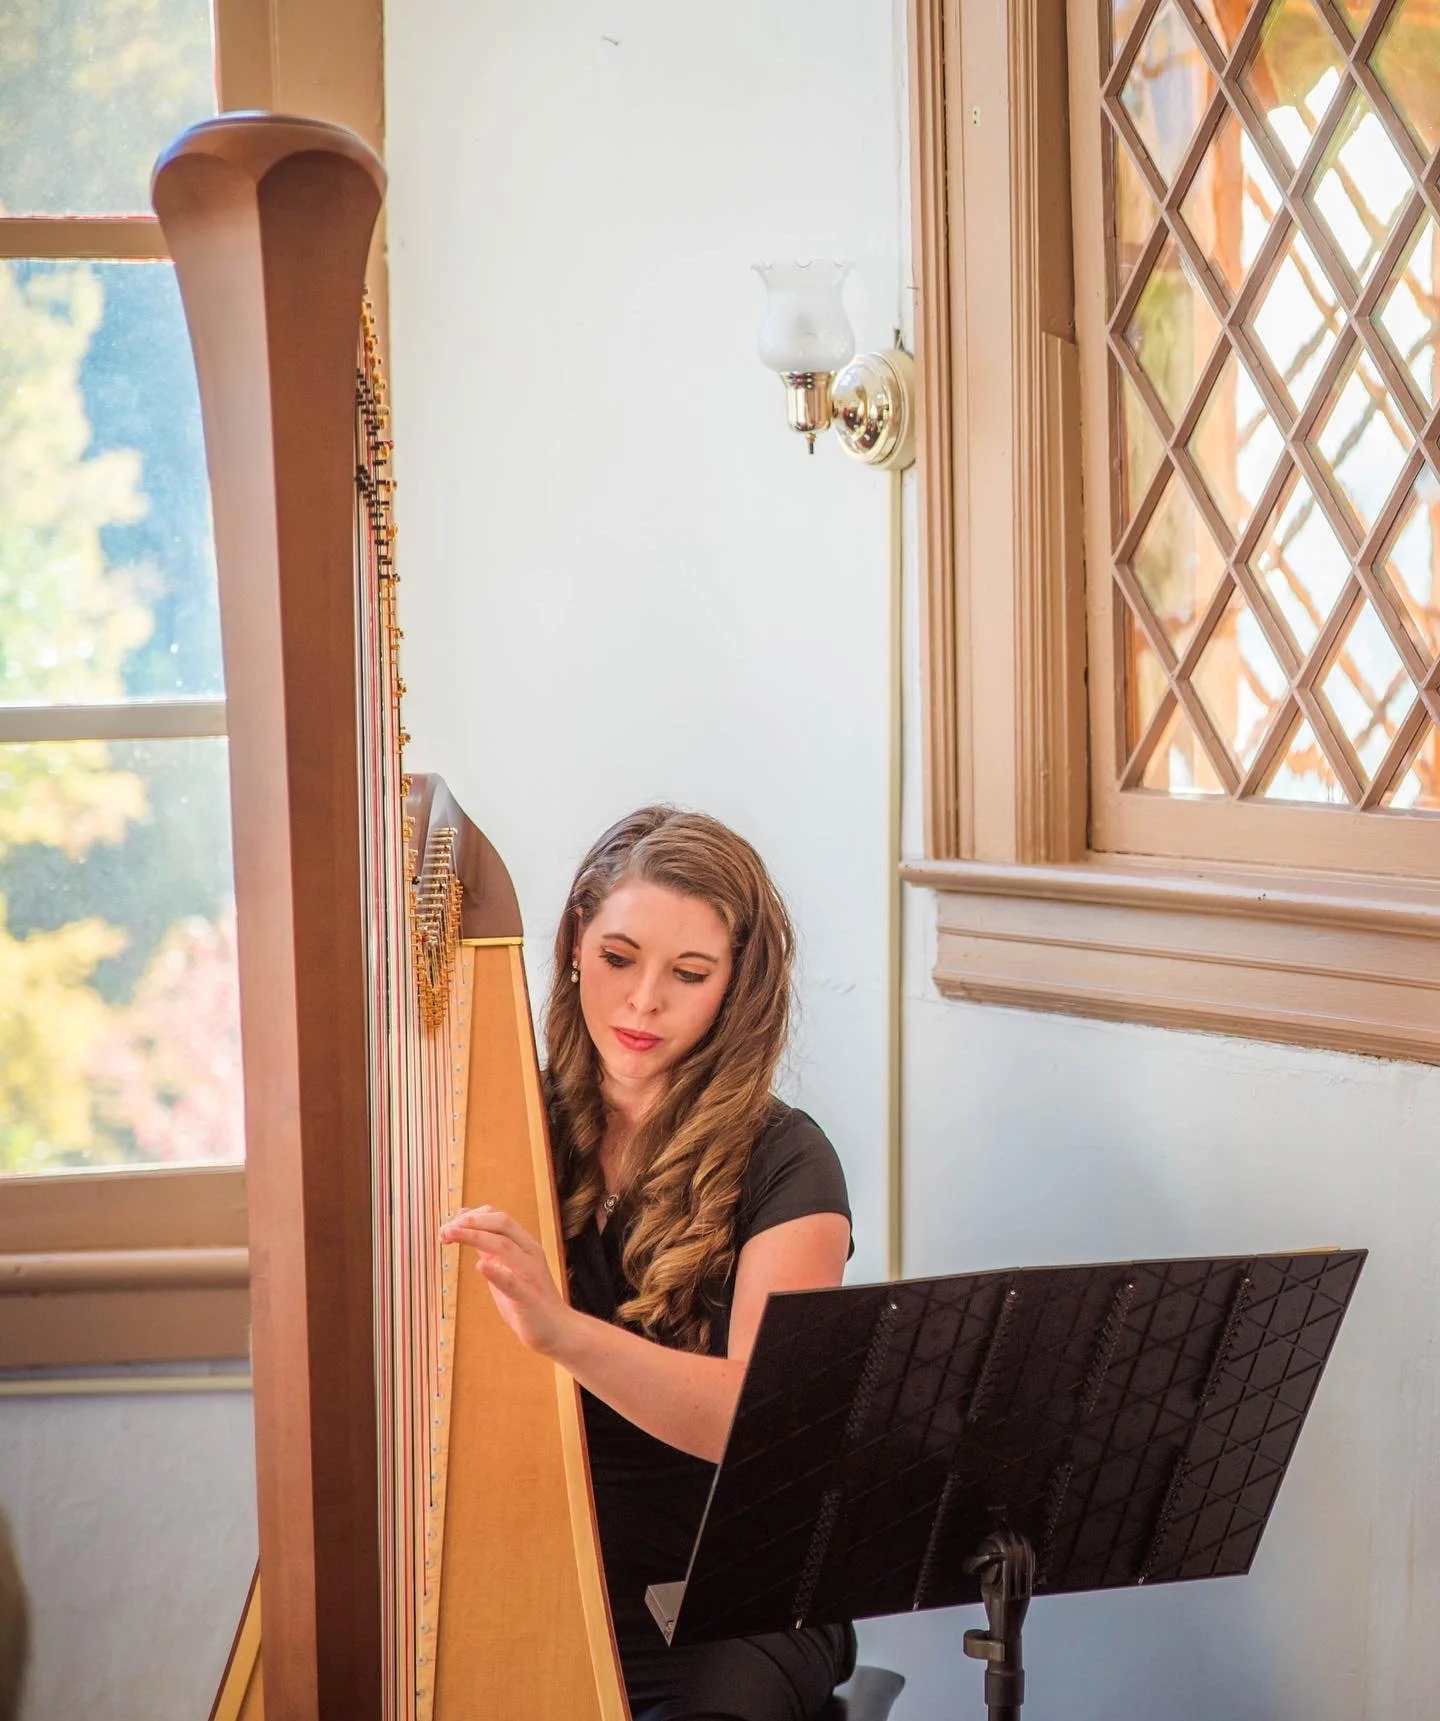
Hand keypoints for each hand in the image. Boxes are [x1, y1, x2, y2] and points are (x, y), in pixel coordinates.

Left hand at [438, 1206, 573, 1358]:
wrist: (558, 1330)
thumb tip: (465, 1224)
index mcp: (525, 1246)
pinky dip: (496, 1273)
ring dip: (475, 1237)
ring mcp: (530, 1275)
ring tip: (452, 1235)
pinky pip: (513, 1283)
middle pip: (503, 1224)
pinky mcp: (529, 1298)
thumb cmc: (528, 1300)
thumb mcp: (506, 1268)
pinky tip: (481, 1266)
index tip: (450, 1222)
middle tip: (446, 1228)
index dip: (474, 1216)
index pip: (500, 1219)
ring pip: (505, 1246)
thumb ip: (489, 1248)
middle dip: (472, 1221)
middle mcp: (529, 1254)